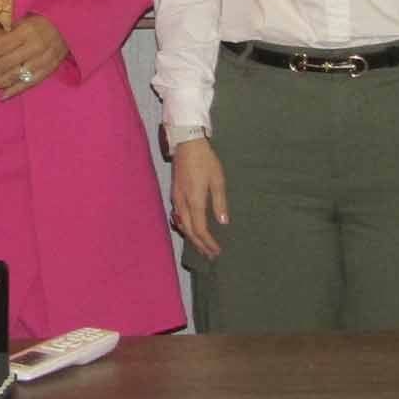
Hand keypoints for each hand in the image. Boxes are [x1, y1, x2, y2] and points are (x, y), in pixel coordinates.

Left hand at [0, 14, 68, 99]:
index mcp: (26, 32)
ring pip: (16, 75)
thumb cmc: (41, 21)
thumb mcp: (24, 20)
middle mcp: (34, 46)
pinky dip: (15, 90)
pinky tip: (2, 96)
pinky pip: (29, 83)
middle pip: (6, 63)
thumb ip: (7, 33)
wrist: (70, 26)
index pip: (1, 46)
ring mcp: (42, 60)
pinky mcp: (49, 70)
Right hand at [168, 140, 226, 258]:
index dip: (208, 242)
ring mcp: (176, 198)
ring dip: (192, 237)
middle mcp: (182, 203)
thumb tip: (223, 222)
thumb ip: (219, 202)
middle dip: (199, 244)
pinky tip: (191, 229)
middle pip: (188, 230)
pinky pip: (178, 217)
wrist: (187, 144)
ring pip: (181, 225)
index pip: (199, 229)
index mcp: (194, 200)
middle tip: (210, 255)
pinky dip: (186, 227)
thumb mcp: (217, 180)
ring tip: (202, 246)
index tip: (216, 251)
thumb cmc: (205, 160)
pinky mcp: (174, 194)